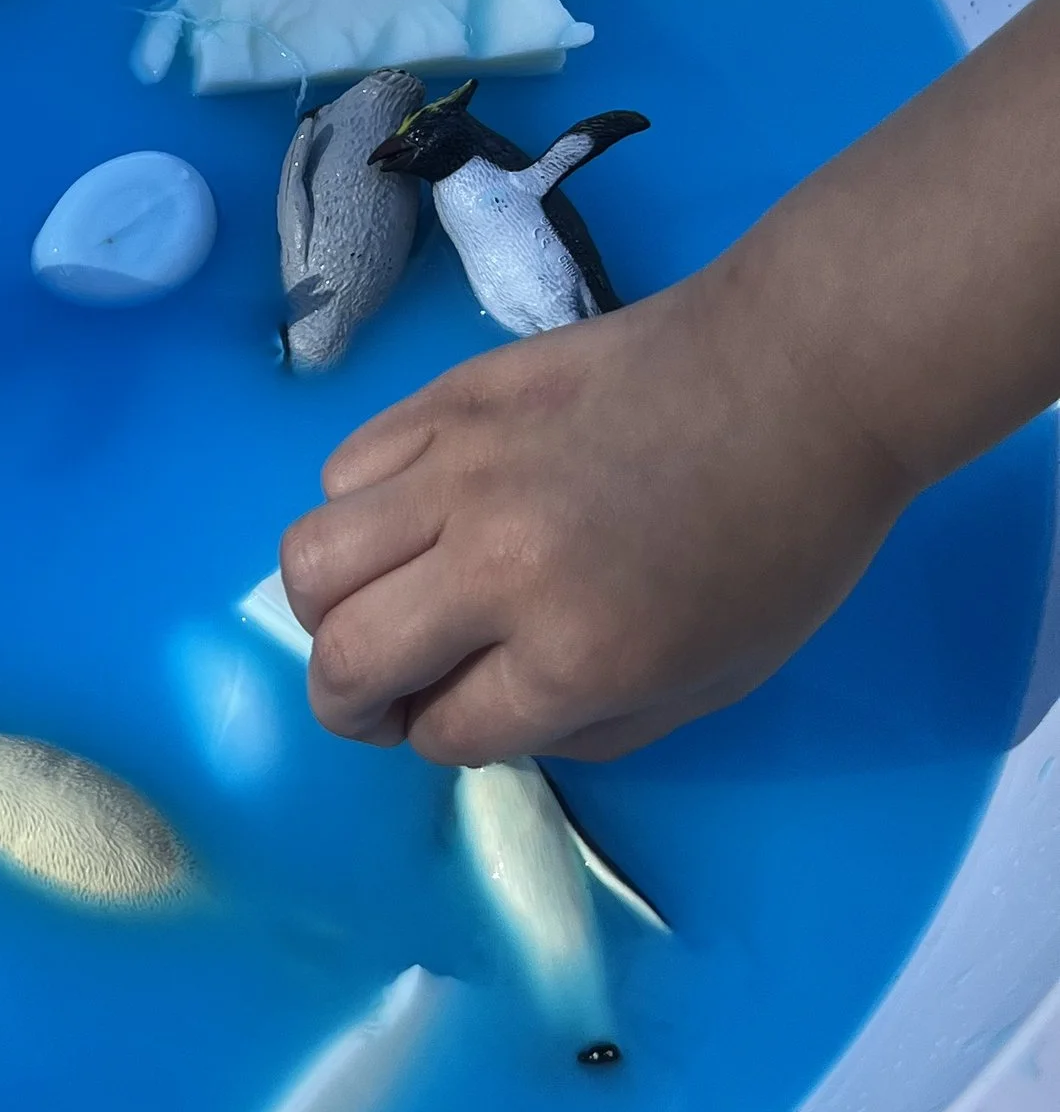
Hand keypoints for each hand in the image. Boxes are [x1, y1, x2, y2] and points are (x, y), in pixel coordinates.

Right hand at [278, 259, 914, 763]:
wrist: (802, 375)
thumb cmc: (783, 543)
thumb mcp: (712, 684)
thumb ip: (587, 728)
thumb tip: (480, 712)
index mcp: (576, 656)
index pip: (440, 731)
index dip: (446, 735)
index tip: (472, 712)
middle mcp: (495, 569)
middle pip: (343, 659)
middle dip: (349, 702)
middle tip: (379, 691)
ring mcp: (460, 473)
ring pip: (310, 560)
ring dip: (328, 607)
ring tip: (375, 601)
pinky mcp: (450, 397)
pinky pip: (345, 469)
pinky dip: (358, 510)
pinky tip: (411, 514)